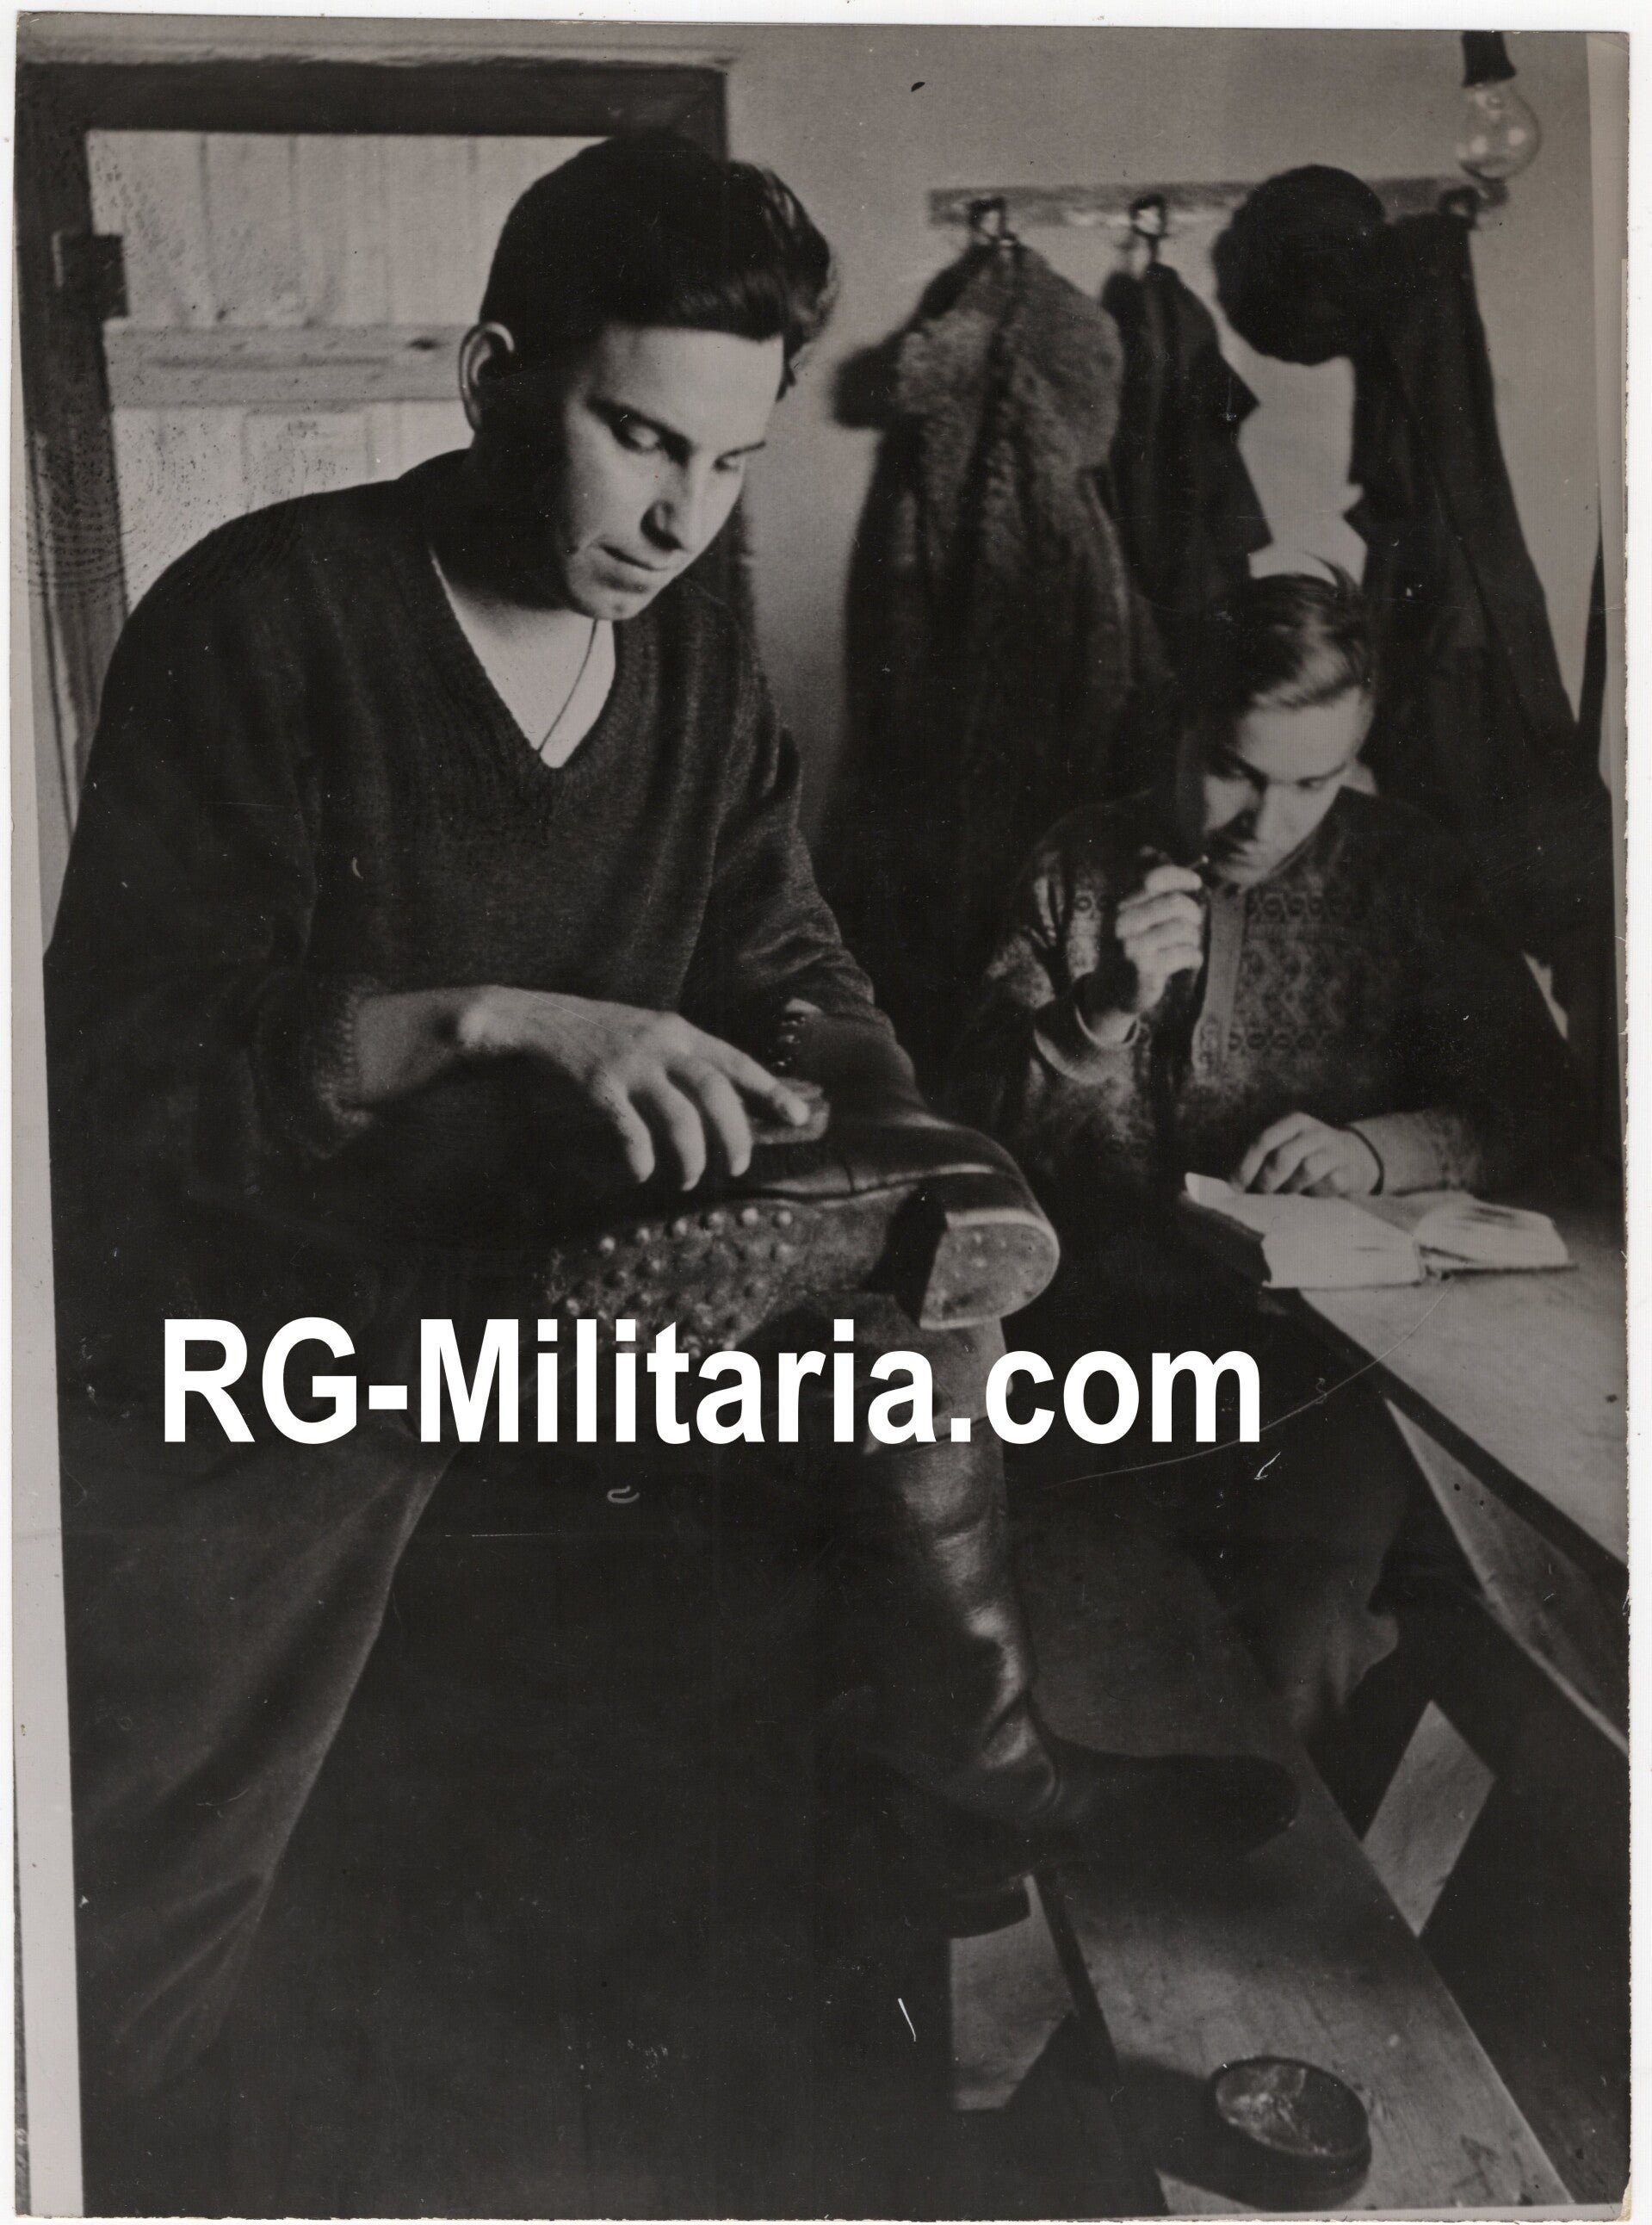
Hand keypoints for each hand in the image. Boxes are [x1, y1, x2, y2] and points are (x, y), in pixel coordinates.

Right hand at [353, 986, 812, 1189]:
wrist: (535, 1019)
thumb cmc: (597, 1035)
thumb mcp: (648, 1034)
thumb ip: (683, 1060)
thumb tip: (725, 1100)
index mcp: (679, 1030)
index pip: (737, 1061)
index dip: (771, 1091)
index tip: (799, 1117)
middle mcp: (661, 1043)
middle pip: (716, 1090)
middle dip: (735, 1134)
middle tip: (738, 1166)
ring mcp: (630, 1062)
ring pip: (679, 1115)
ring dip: (691, 1155)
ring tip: (688, 1180)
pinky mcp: (597, 1083)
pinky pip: (631, 1129)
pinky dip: (642, 1157)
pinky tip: (642, 1172)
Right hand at [1083, 864, 1205, 1028]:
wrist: (1110, 992)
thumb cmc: (1130, 946)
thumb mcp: (1128, 916)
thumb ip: (1144, 890)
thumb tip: (1162, 855)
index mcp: (1118, 906)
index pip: (1152, 879)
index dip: (1180, 876)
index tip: (1196, 883)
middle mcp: (1121, 924)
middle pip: (1175, 904)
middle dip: (1193, 912)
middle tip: (1193, 921)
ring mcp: (1132, 948)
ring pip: (1185, 930)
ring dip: (1193, 938)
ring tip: (1186, 946)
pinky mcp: (1146, 970)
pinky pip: (1187, 954)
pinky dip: (1194, 958)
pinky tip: (1188, 962)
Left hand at [1235, 1113, 1380, 1197]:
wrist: (1357, 1158)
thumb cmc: (1308, 1158)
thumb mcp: (1287, 1149)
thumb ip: (1262, 1161)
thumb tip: (1230, 1186)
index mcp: (1293, 1123)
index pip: (1264, 1141)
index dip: (1246, 1166)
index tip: (1236, 1188)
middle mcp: (1315, 1132)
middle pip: (1283, 1156)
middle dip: (1267, 1180)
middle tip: (1261, 1195)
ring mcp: (1336, 1150)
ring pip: (1307, 1169)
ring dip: (1292, 1188)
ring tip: (1288, 1195)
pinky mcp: (1351, 1171)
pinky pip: (1331, 1183)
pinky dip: (1318, 1193)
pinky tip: (1313, 1196)